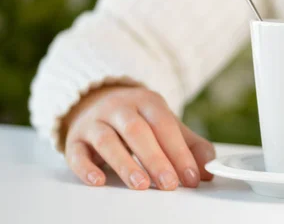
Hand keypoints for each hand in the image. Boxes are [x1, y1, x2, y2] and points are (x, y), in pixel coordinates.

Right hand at [61, 86, 214, 189]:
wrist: (98, 101)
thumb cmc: (139, 119)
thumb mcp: (167, 125)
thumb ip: (190, 145)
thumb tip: (207, 169)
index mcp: (147, 101)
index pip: (164, 124)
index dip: (179, 151)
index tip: (190, 176)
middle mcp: (119, 107)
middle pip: (137, 131)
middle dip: (155, 159)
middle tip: (169, 184)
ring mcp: (95, 121)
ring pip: (107, 140)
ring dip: (124, 164)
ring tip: (141, 185)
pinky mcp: (75, 137)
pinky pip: (76, 152)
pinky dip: (86, 168)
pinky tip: (99, 182)